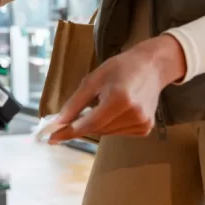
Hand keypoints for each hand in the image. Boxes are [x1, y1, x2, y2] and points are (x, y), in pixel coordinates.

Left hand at [48, 35, 186, 142]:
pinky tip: (114, 111)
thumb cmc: (120, 67)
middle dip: (81, 126)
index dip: (69, 132)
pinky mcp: (146, 128)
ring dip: (96, 125)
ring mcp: (142, 123)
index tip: (51, 138)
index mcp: (119, 99)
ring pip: (107, 133)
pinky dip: (109, 125)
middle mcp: (133, 114)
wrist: (152, 66)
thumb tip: (59, 121)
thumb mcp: (94, 79)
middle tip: (67, 121)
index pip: (89, 123)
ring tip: (101, 104)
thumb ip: (76, 102)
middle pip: (97, 129)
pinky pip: (118, 132)